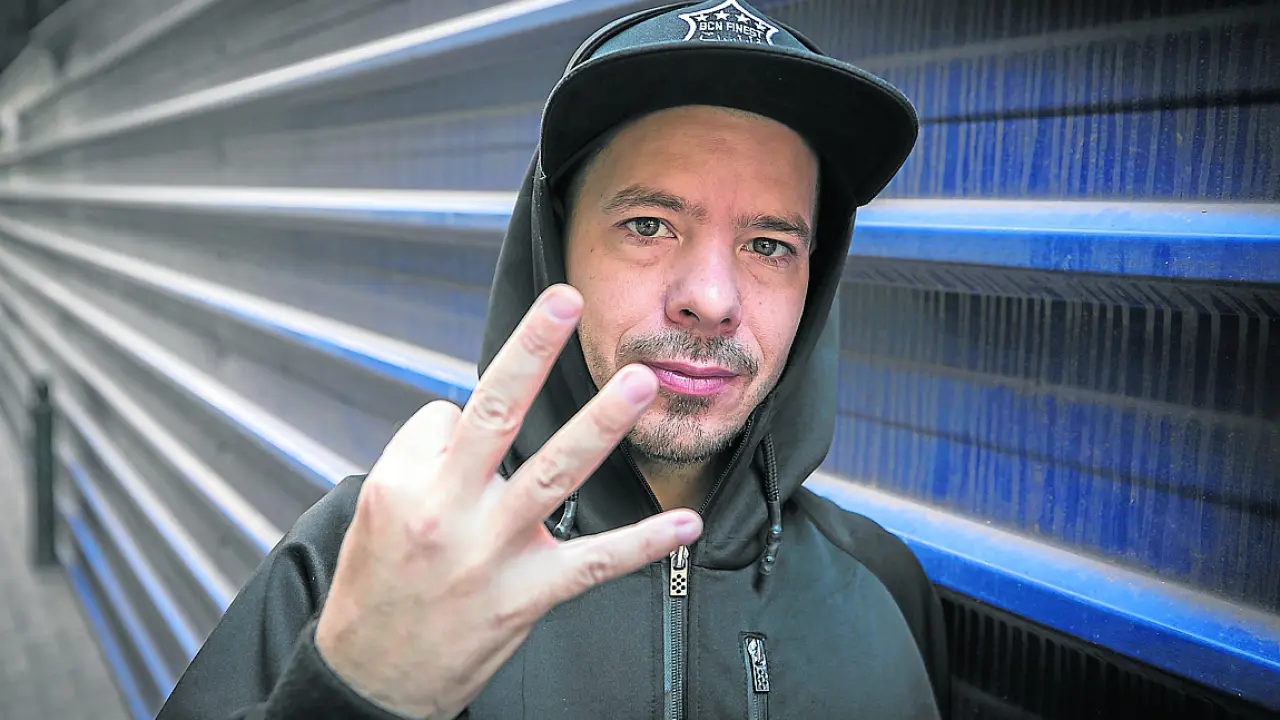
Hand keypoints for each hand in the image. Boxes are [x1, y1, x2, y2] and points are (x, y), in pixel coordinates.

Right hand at [313, 284, 702, 718]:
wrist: (372, 679)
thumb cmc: (375, 590)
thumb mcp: (372, 513)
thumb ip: (423, 461)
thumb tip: (467, 419)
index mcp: (405, 482)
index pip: (450, 413)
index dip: (461, 419)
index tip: (462, 440)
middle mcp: (449, 508)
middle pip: (496, 411)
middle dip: (533, 350)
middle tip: (565, 302)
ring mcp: (493, 552)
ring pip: (554, 471)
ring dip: (602, 424)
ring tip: (640, 384)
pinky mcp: (527, 595)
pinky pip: (593, 561)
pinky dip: (642, 543)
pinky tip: (681, 523)